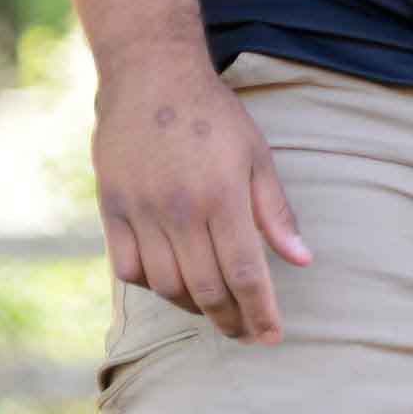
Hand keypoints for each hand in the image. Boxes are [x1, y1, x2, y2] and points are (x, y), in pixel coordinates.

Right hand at [91, 48, 309, 339]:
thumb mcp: (257, 156)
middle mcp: (180, 210)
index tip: (271, 337)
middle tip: (246, 334)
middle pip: (207, 290)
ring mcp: (141, 211)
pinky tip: (172, 284)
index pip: (246, 275)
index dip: (261, 313)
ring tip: (214, 309)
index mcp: (222, 197)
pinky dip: (152, 286)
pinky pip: (128, 268)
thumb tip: (302, 261)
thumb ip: (276, 212)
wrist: (150, 76)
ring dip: (193, 308)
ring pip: (167, 286)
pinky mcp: (111, 208)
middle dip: (231, 321)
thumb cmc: (212, 116)